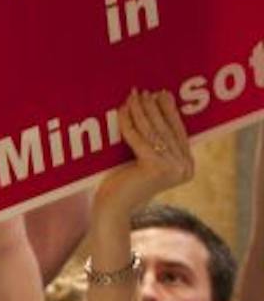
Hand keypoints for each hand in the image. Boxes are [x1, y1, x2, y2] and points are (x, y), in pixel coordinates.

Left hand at [93, 89, 193, 219]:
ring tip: (132, 95)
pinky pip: (138, 138)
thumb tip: (155, 107)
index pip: (178, 132)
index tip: (160, 93)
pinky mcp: (155, 167)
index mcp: (187, 166)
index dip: (168, 111)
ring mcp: (172, 168)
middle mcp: (184, 168)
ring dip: (141, 110)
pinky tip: (121, 110)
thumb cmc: (124, 183)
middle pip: (166, 129)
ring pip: (152, 131)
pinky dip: (128, 122)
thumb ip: (155, 142)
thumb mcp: (145, 160)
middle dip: (153, 107)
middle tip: (144, 91)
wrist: (112, 209)